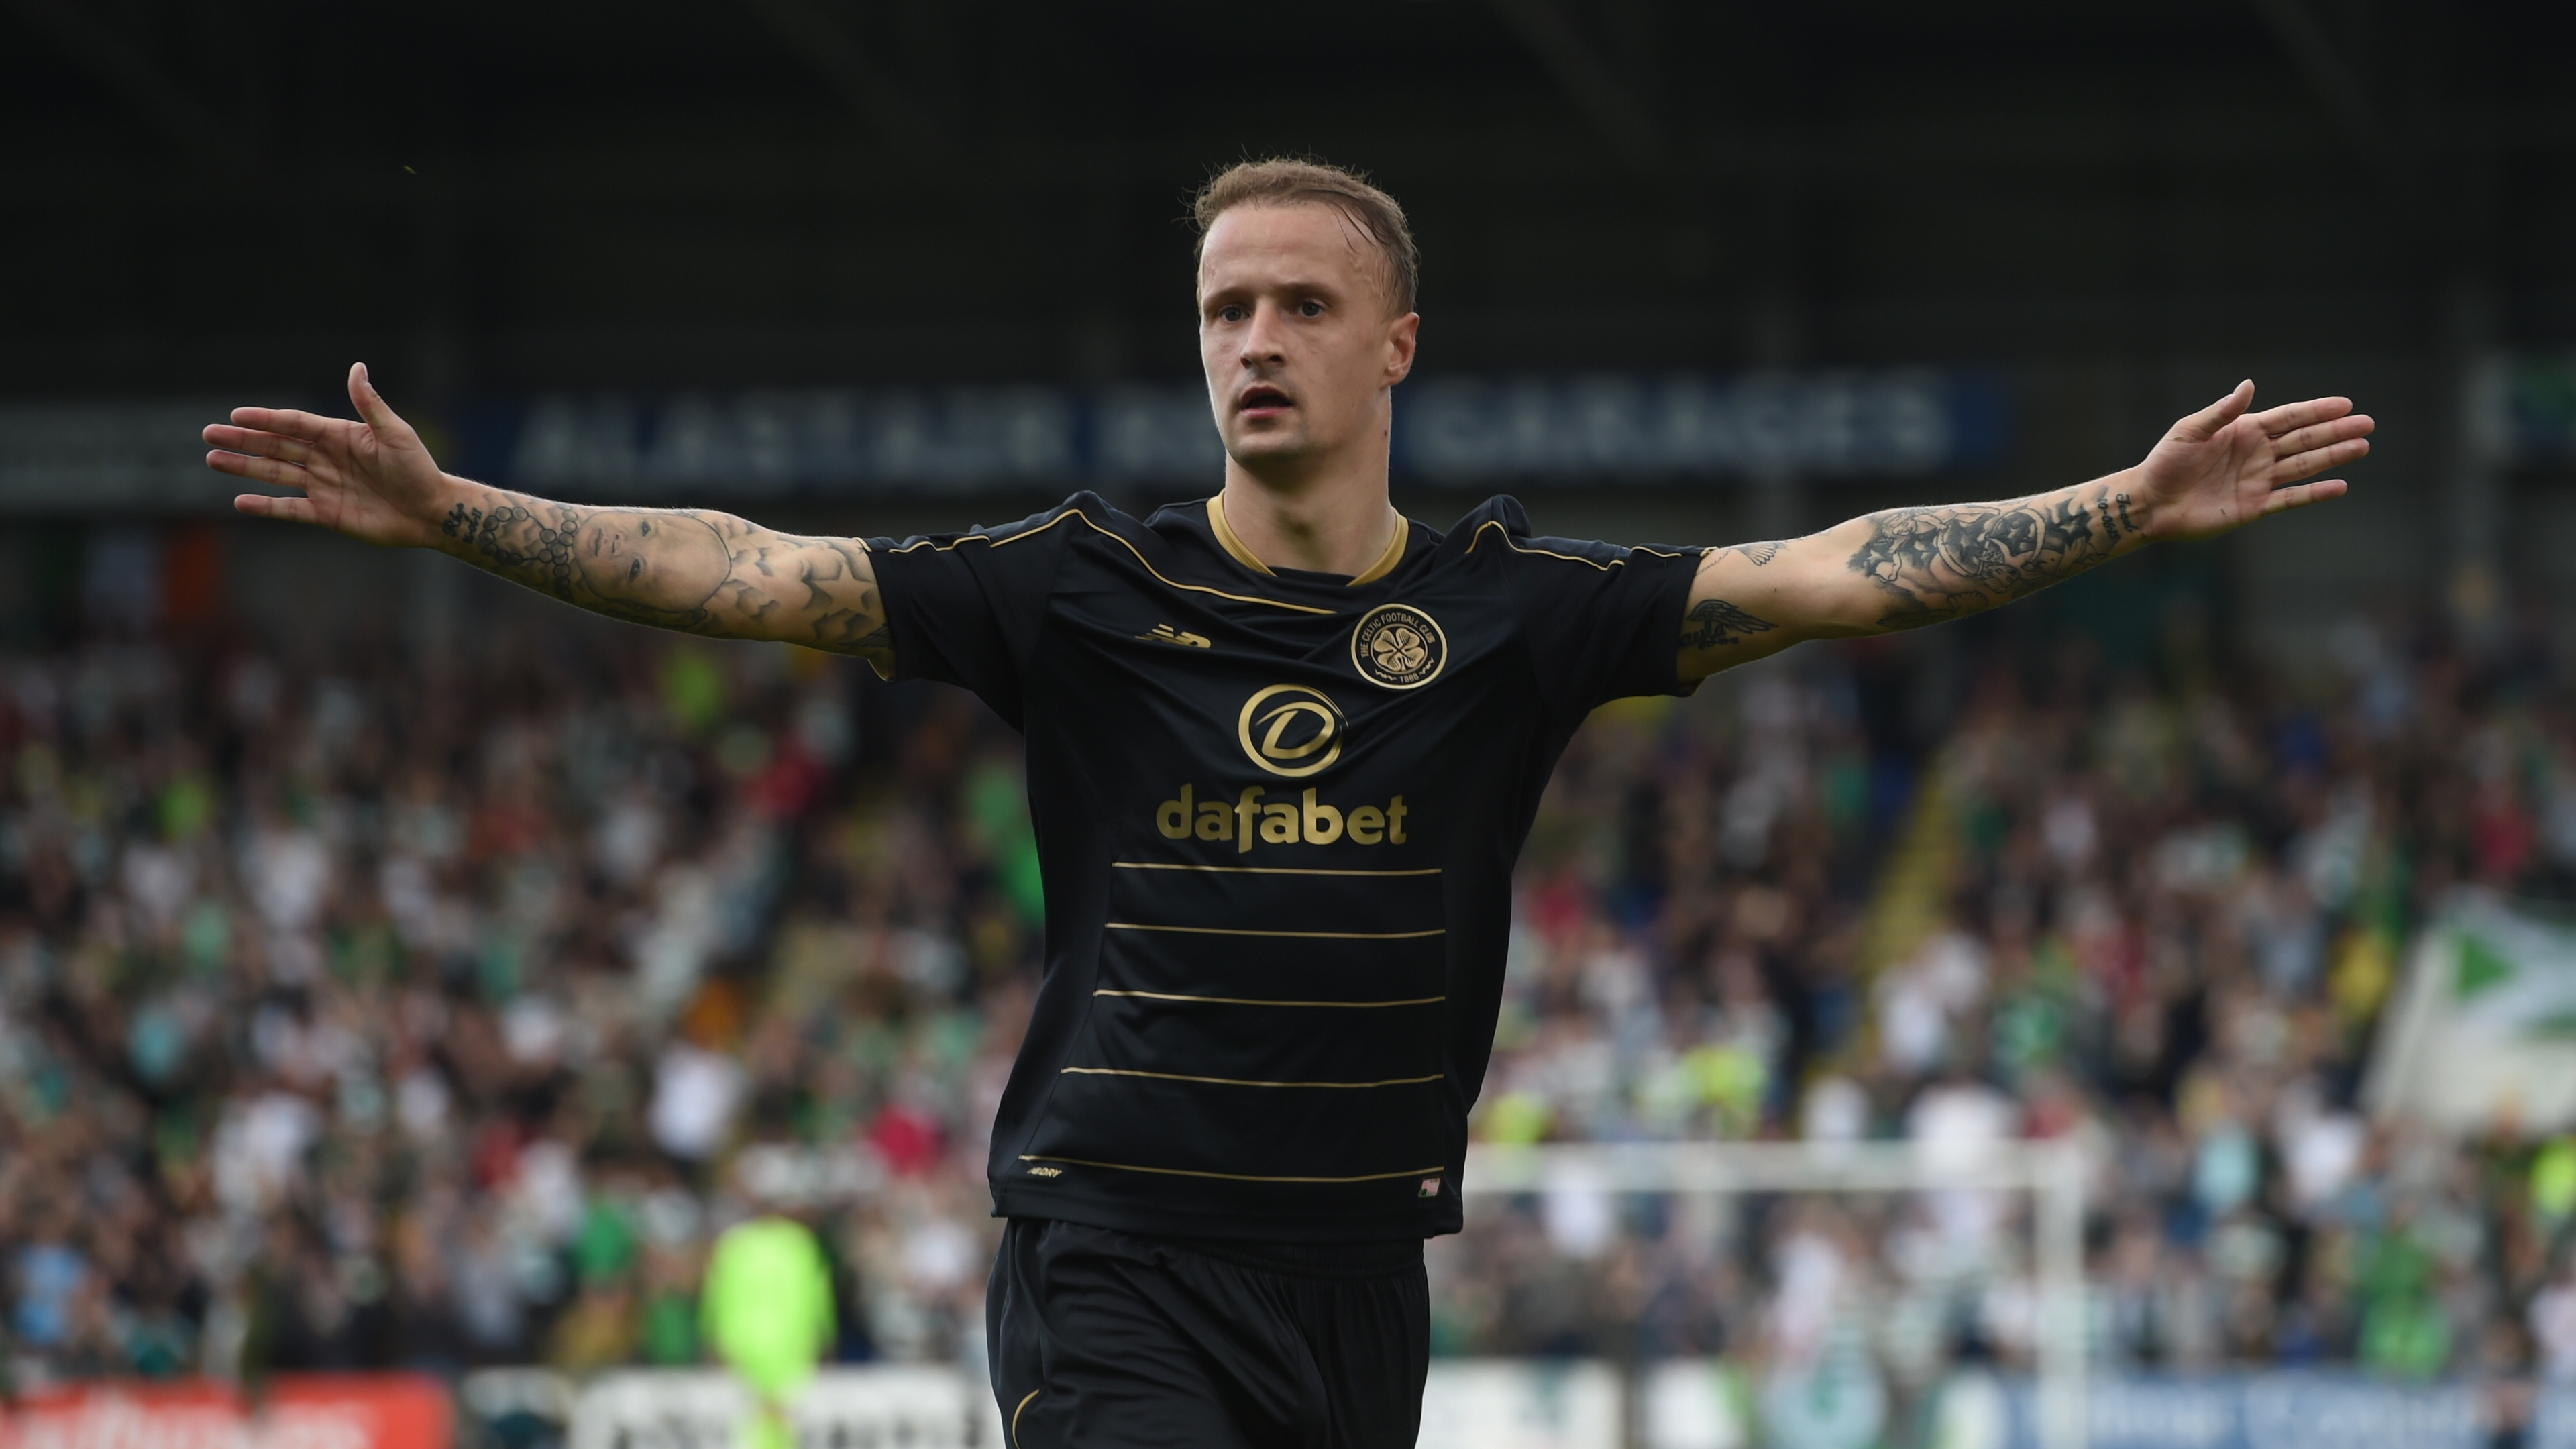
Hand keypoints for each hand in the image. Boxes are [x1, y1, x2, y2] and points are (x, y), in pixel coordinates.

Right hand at [203, 363, 457, 547]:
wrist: (432, 511)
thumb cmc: (419, 469)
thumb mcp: (395, 433)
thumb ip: (370, 404)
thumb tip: (357, 367)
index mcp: (339, 435)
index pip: (294, 423)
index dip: (266, 419)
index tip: (236, 414)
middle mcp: (325, 458)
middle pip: (276, 446)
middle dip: (243, 440)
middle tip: (209, 434)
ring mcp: (323, 485)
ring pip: (275, 474)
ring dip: (244, 467)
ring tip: (213, 460)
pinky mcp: (326, 513)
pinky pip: (290, 509)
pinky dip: (266, 506)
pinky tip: (240, 501)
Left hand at [2134, 381, 2372, 541]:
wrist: (2151, 503)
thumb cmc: (2165, 463)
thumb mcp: (2190, 431)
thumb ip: (2222, 412)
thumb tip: (2249, 385)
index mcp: (2244, 431)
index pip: (2289, 417)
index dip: (2316, 410)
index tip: (2345, 404)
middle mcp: (2257, 454)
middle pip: (2304, 439)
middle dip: (2336, 431)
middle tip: (2367, 424)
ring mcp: (2258, 480)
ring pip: (2304, 466)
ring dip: (2333, 457)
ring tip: (2362, 447)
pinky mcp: (2254, 506)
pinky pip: (2291, 499)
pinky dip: (2315, 494)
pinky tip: (2340, 486)